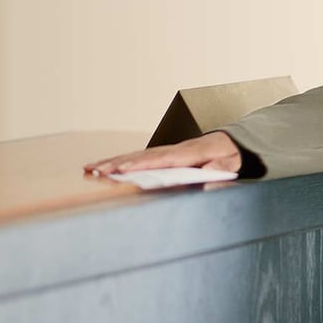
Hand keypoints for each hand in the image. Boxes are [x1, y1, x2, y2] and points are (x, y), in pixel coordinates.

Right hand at [83, 131, 242, 177]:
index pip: (160, 159)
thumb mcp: (229, 165)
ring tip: (90, 169)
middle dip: (117, 163)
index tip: (122, 169)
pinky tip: (105, 166)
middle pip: (141, 156)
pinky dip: (120, 161)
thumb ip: (217, 172)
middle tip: (95, 171)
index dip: (140, 164)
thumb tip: (203, 181)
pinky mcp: (162, 154)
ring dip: (112, 162)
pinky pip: (139, 157)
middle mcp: (174, 149)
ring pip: (136, 155)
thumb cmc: (230, 156)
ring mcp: (166, 150)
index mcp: (189, 153)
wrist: (232, 142)